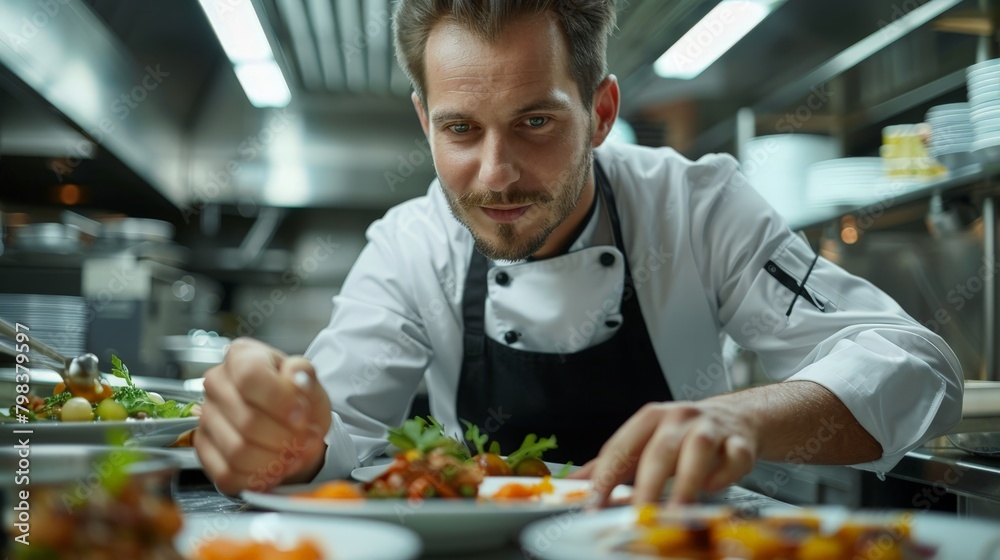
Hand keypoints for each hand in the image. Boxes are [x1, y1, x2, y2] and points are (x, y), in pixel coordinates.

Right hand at [195, 338, 331, 494]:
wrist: (290, 426)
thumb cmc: (297, 401)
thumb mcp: (310, 382)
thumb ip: (304, 376)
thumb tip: (296, 378)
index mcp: (242, 357)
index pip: (250, 375)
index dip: (279, 400)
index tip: (302, 415)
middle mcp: (217, 383)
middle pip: (247, 420)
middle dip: (284, 438)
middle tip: (305, 441)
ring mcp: (206, 417)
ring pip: (237, 451)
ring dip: (274, 461)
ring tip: (294, 456)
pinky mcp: (204, 448)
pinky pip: (226, 473)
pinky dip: (257, 478)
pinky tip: (275, 469)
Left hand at [572, 399, 757, 505]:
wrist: (735, 418)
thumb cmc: (683, 435)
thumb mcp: (645, 442)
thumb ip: (612, 463)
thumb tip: (574, 483)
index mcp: (650, 418)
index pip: (622, 447)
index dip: (606, 477)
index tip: (594, 504)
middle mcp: (679, 418)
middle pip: (659, 450)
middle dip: (647, 485)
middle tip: (638, 515)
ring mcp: (711, 428)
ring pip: (698, 450)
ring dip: (686, 483)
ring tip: (676, 513)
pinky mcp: (739, 442)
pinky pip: (734, 456)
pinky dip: (724, 474)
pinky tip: (712, 489)